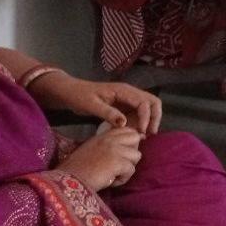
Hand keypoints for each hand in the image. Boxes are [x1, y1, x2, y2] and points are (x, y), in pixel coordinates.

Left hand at [30, 73, 161, 133]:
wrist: (70, 92)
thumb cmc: (79, 96)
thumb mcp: (91, 105)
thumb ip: (108, 113)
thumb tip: (124, 123)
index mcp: (124, 90)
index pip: (144, 102)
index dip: (146, 117)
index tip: (141, 132)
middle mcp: (130, 93)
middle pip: (153, 102)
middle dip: (155, 117)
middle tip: (149, 134)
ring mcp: (128, 99)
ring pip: (148, 107)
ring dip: (150, 120)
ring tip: (143, 135)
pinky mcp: (124, 105)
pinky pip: (139, 112)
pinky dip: (141, 121)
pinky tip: (135, 132)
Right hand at [61, 127, 143, 191]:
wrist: (66, 182)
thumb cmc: (76, 170)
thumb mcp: (91, 150)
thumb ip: (107, 145)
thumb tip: (125, 148)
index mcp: (103, 135)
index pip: (128, 130)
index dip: (130, 142)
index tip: (123, 154)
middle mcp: (110, 139)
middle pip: (136, 138)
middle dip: (132, 151)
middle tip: (121, 164)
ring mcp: (115, 149)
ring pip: (137, 156)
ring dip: (127, 168)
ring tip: (114, 175)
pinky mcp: (118, 162)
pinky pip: (131, 170)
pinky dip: (122, 179)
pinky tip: (110, 182)